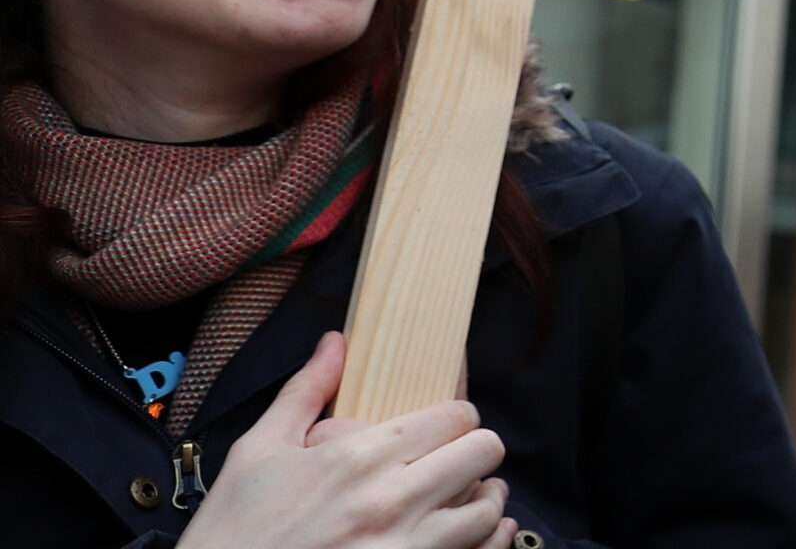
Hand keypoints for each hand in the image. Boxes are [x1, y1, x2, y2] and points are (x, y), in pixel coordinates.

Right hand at [181, 331, 515, 548]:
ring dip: (485, 498)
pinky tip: (471, 535)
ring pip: (488, 509)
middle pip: (483, 453)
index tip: (445, 425)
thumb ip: (306, 392)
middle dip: (477, 449)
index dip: (457, 416)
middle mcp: (392, 501)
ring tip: (469, 495)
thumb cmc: (232, 532)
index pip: (455, 416)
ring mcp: (405, 548)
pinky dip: (485, 542)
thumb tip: (335, 342)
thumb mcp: (257, 452)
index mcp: (360, 457)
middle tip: (458, 457)